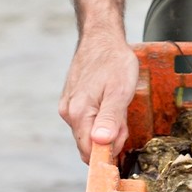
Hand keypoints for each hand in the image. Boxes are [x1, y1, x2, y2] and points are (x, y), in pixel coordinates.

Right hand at [58, 33, 138, 162]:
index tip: (123, 138)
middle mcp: (68, 113)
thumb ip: (111, 119)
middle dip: (111, 138)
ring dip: (108, 127)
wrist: (101, 38)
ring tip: (118, 105)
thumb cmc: (114, 62)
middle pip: (90, 144)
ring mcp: (68, 107)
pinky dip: (101, 118)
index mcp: (79, 113)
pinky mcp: (71, 102)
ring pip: (89, 133)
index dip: (109, 153)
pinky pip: (87, 121)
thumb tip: (101, 144)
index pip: (89, 152)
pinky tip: (110, 102)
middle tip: (124, 116)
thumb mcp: (120, 91)